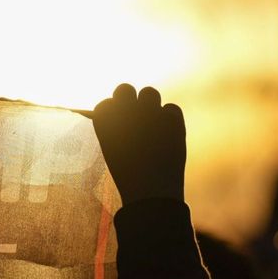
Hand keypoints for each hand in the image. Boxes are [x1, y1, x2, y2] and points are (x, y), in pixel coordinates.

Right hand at [92, 84, 185, 204]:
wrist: (151, 190)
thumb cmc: (128, 173)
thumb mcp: (113, 149)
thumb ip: (115, 127)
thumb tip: (121, 113)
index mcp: (105, 121)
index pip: (105, 104)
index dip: (110, 112)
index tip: (115, 121)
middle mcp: (126, 110)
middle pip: (125, 88)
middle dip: (127, 98)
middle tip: (132, 112)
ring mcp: (150, 111)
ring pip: (150, 92)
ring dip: (149, 104)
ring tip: (151, 122)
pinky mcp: (172, 118)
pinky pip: (171, 108)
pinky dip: (169, 118)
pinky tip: (167, 133)